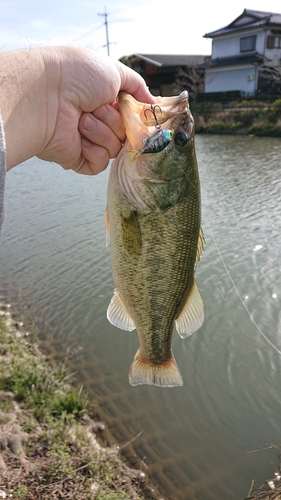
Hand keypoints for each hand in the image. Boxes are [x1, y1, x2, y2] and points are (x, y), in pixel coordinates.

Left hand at [1, 47, 154, 172]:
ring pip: (114, 149)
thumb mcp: (115, 71)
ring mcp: (87, 140)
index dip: (136, 116)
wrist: (47, 95)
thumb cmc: (76, 77)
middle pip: (126, 134)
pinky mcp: (78, 159)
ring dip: (102, 132)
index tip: (138, 112)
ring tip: (82, 119)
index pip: (132, 117)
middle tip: (96, 107)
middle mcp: (96, 121)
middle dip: (115, 120)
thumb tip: (152, 103)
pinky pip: (100, 164)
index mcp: (104, 101)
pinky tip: (80, 136)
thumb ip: (137, 86)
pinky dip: (94, 149)